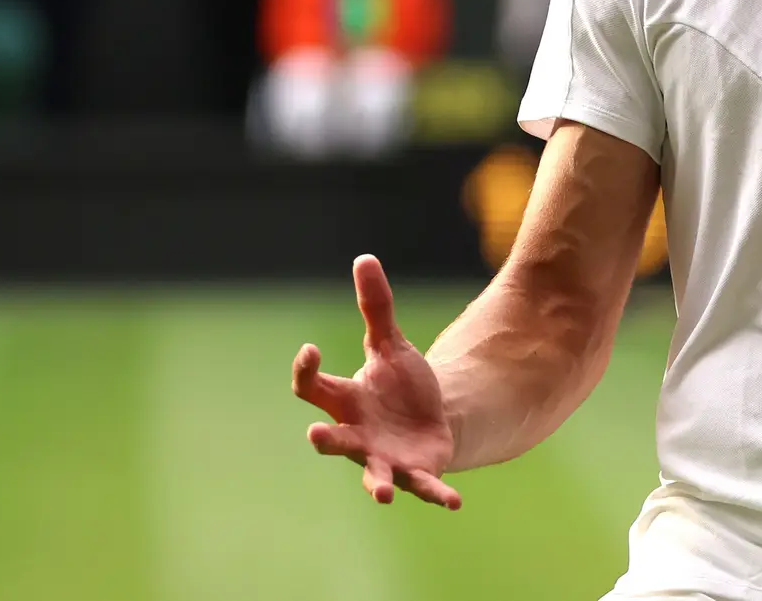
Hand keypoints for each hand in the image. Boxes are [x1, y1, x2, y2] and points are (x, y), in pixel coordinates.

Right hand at [292, 255, 462, 509]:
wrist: (428, 420)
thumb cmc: (399, 384)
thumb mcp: (391, 344)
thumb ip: (377, 307)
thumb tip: (365, 258)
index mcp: (346, 399)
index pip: (313, 388)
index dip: (306, 370)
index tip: (309, 350)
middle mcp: (357, 433)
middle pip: (333, 438)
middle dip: (325, 438)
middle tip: (316, 435)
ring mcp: (383, 458)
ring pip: (373, 474)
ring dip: (378, 484)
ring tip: (383, 492)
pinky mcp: (416, 472)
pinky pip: (425, 486)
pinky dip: (438, 495)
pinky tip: (455, 503)